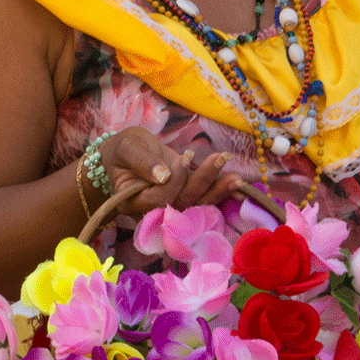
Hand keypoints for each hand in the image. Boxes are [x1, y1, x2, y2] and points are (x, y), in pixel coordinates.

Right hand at [97, 128, 244, 217]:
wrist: (128, 154)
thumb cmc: (122, 149)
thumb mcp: (126, 147)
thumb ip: (141, 161)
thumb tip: (163, 175)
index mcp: (131, 202)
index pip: (157, 199)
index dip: (174, 182)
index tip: (183, 158)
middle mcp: (152, 211)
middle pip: (181, 203)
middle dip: (203, 183)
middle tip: (220, 159)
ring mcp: (171, 208)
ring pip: (196, 204)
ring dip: (218, 190)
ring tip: (236, 175)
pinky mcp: (185, 200)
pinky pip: (204, 200)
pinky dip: (221, 192)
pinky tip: (237, 184)